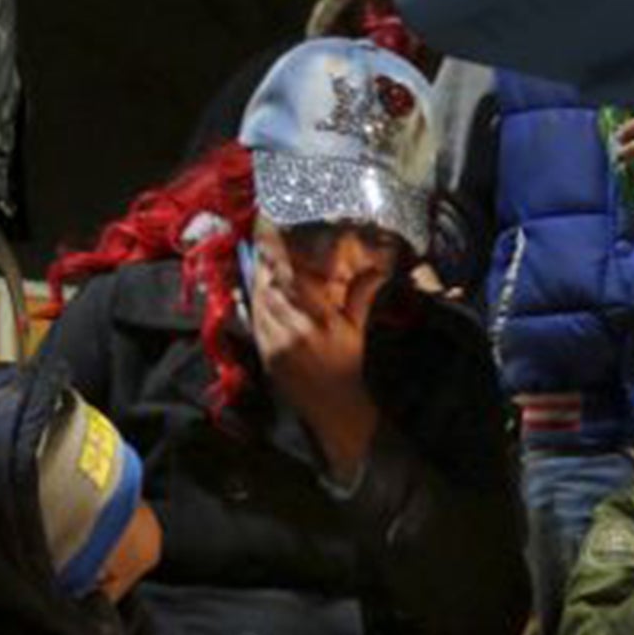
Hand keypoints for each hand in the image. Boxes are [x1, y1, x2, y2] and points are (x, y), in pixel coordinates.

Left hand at [250, 230, 384, 478]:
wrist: (332, 405)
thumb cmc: (346, 364)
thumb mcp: (355, 329)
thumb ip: (361, 295)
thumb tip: (378, 268)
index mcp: (320, 321)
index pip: (292, 278)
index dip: (278, 252)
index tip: (271, 229)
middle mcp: (295, 330)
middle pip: (269, 285)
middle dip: (264, 261)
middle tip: (262, 238)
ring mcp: (277, 344)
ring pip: (259, 301)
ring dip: (258, 279)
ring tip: (259, 259)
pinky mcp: (265, 353)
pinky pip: (255, 320)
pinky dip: (255, 302)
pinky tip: (259, 291)